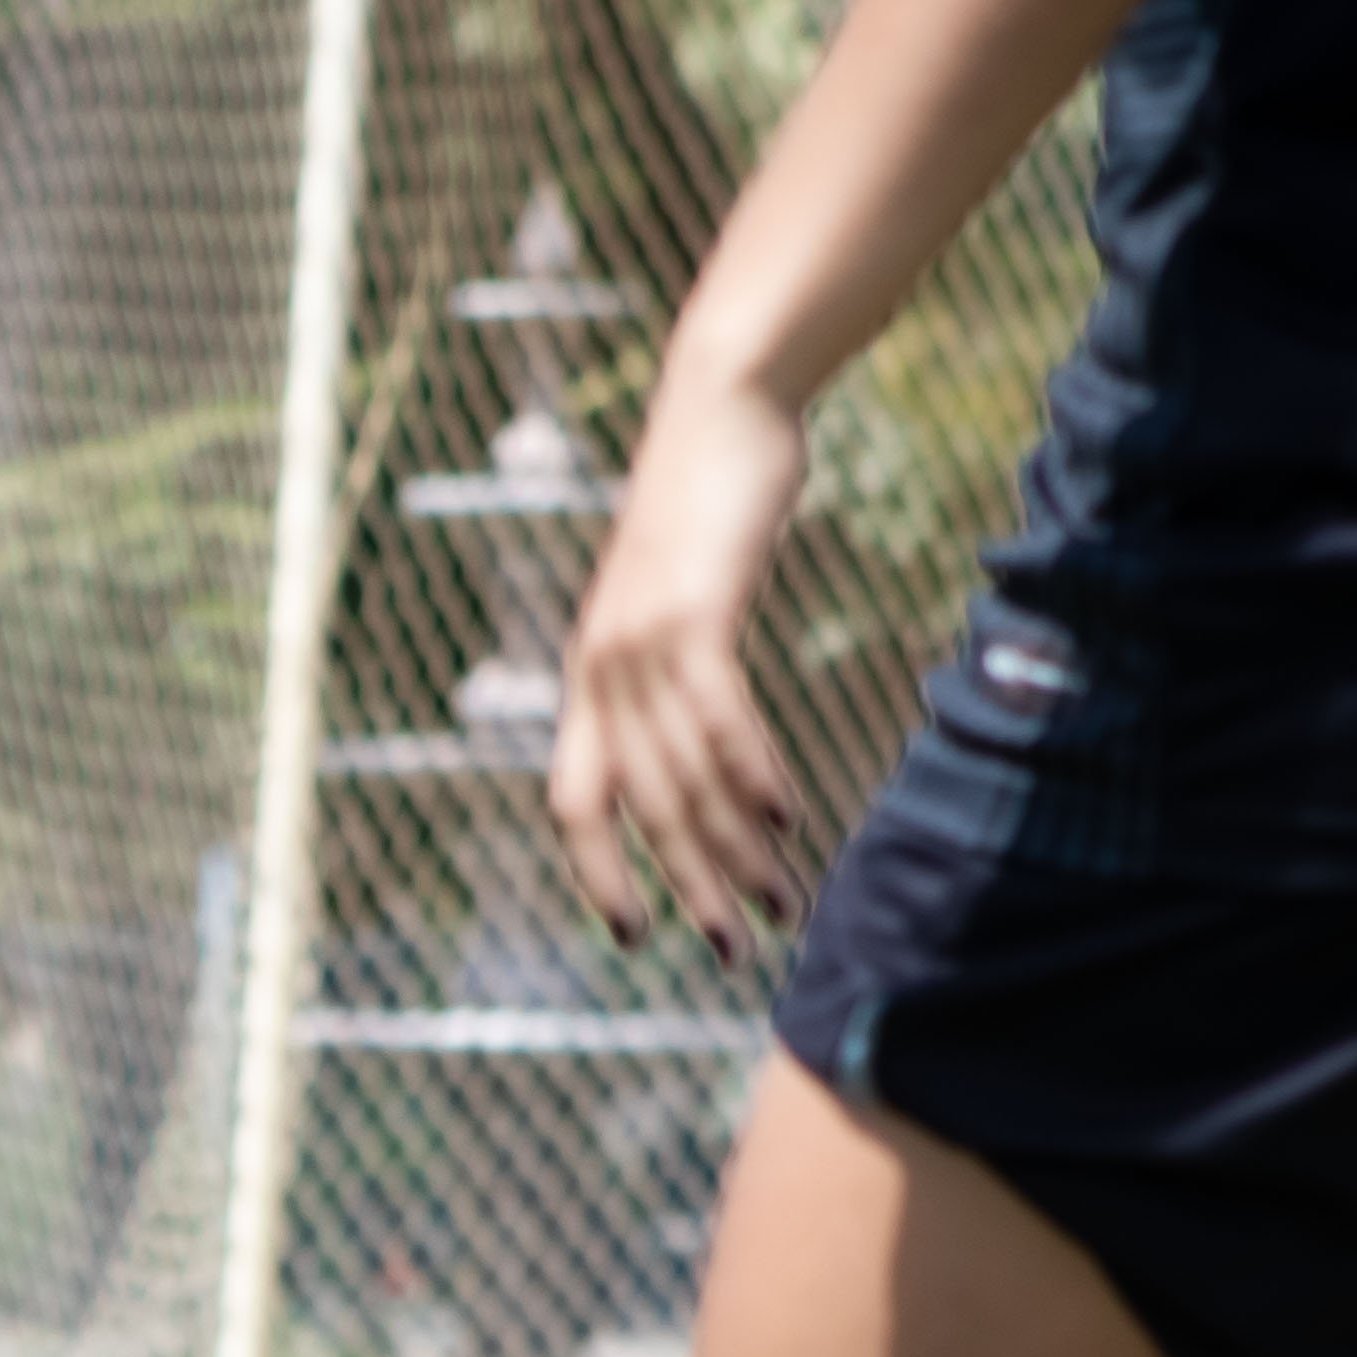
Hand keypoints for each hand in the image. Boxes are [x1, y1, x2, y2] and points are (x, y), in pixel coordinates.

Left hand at [546, 363, 811, 955]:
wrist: (720, 409)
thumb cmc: (707, 510)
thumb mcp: (680, 602)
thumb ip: (679, 668)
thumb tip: (697, 733)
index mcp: (589, 677)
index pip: (571, 800)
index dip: (596, 871)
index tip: (633, 934)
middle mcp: (600, 669)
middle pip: (636, 807)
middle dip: (684, 883)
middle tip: (730, 947)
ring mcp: (638, 639)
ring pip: (681, 772)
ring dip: (733, 845)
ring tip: (782, 899)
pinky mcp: (690, 609)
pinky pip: (715, 711)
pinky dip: (748, 768)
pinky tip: (785, 815)